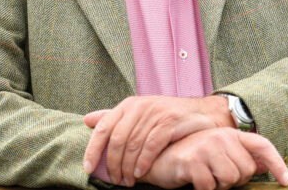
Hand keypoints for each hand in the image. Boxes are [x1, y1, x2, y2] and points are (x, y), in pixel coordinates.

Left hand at [83, 95, 232, 185]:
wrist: (200, 112)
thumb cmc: (165, 116)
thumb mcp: (138, 113)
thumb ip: (114, 118)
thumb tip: (87, 120)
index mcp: (127, 105)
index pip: (103, 128)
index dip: (93, 150)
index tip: (88, 169)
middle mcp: (139, 107)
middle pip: (117, 140)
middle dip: (113, 164)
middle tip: (115, 180)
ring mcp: (155, 113)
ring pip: (133, 144)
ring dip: (128, 167)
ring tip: (128, 181)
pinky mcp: (170, 121)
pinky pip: (151, 145)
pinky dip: (143, 161)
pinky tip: (140, 172)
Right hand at [139, 128, 287, 189]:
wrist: (158, 158)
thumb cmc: (191, 158)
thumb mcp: (218, 153)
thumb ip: (240, 157)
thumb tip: (265, 166)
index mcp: (229, 134)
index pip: (261, 145)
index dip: (277, 163)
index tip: (285, 181)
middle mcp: (220, 136)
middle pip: (246, 171)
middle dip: (235, 181)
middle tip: (216, 175)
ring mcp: (207, 147)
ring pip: (230, 180)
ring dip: (219, 186)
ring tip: (205, 176)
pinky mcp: (193, 161)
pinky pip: (210, 187)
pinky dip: (204, 189)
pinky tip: (194, 180)